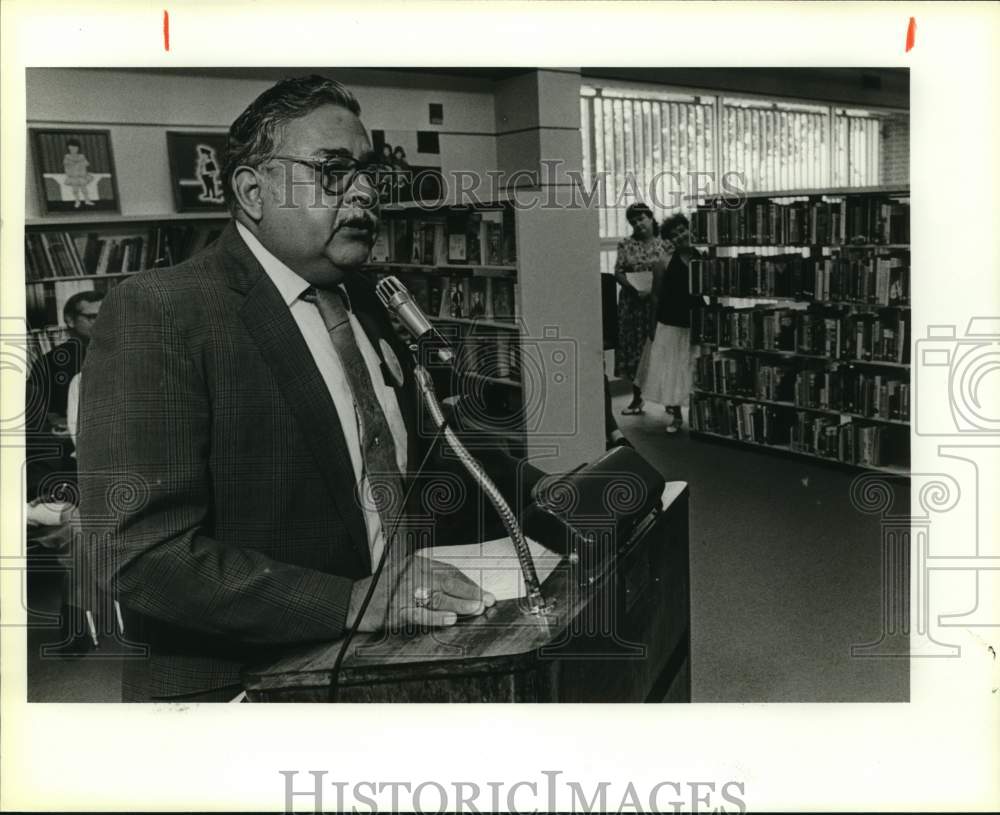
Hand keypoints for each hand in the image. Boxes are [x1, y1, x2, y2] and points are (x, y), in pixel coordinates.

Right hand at [348, 553, 495, 632]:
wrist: (352, 602)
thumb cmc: (382, 591)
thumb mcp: (407, 576)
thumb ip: (430, 580)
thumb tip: (461, 590)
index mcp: (416, 564)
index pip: (449, 572)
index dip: (469, 583)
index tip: (483, 592)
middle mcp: (411, 574)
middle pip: (448, 582)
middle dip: (471, 592)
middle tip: (487, 600)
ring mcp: (403, 592)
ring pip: (438, 596)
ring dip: (460, 603)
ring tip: (476, 608)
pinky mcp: (396, 610)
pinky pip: (420, 614)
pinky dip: (436, 617)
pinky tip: (450, 618)